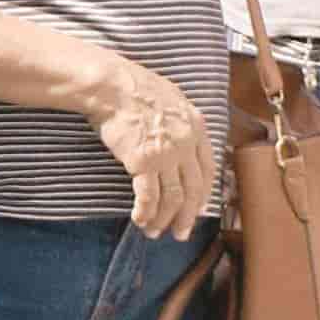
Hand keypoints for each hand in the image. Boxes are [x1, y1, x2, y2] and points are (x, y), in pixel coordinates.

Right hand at [90, 63, 217, 238]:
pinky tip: (140, 220)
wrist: (112, 85)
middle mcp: (186, 144)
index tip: (197, 209)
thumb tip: (181, 136)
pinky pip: (148, 196)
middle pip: (192, 189)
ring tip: (154, 232)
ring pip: (173, 197)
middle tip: (180, 233)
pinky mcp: (143, 162)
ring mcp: (166, 154)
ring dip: (164, 219)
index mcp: (196, 126)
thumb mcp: (171, 98)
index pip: (207, 169)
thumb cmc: (134, 87)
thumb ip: (181, 120)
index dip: (203, 194)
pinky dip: (146, 212)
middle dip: (187, 216)